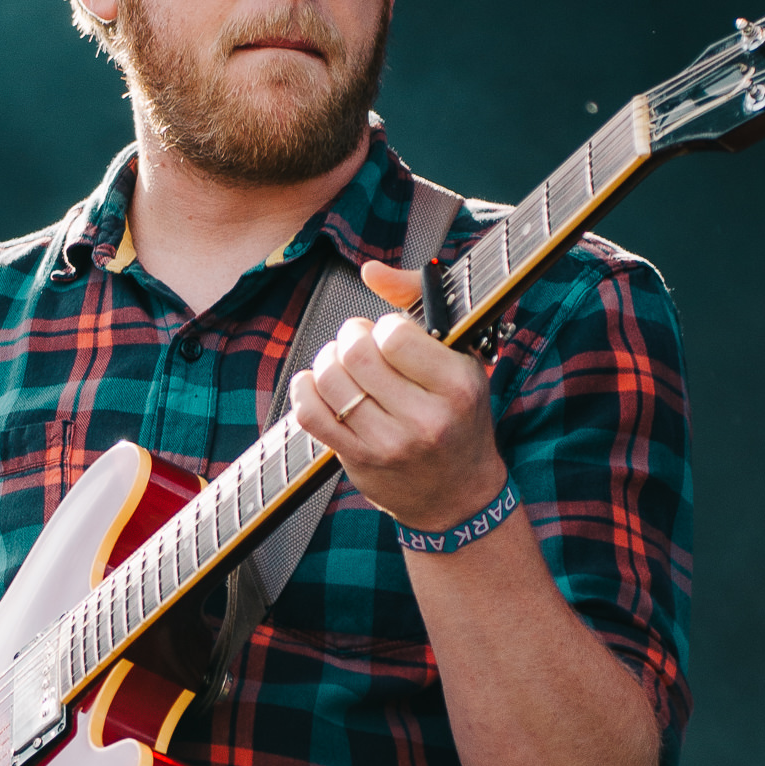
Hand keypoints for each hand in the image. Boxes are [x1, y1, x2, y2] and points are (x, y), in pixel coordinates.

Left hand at [290, 259, 505, 536]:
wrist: (459, 495)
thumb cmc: (459, 416)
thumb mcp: (461, 358)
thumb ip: (418, 302)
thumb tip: (370, 270)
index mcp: (457, 386)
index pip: (395, 335)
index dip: (385, 326)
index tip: (393, 336)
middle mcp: (425, 419)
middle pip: (356, 353)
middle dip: (349, 336)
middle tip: (359, 343)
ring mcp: (388, 444)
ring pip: (329, 380)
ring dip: (327, 361)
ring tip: (341, 364)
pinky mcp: (357, 461)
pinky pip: (309, 414)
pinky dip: (304, 389)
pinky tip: (317, 384)